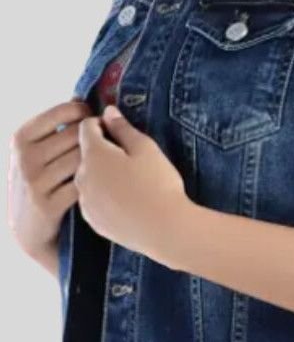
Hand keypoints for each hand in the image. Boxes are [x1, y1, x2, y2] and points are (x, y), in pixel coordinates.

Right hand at [8, 97, 94, 265]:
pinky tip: (102, 185)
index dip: (88, 115)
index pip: (66, 111)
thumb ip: (55, 126)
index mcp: (22, 137)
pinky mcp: (47, 204)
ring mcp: (34, 181)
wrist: (28, 229)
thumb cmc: (41, 181)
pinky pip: (84, 184)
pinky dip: (97, 184)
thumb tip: (79, 95)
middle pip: (79, 135)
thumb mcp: (37, 151)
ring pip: (83, 159)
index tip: (96, 124)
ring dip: (100, 162)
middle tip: (109, 147)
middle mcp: (25, 157)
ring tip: (109, 165)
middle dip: (98, 139)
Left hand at [75, 105, 189, 265]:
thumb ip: (123, 127)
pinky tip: (125, 200)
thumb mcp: (146, 148)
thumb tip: (108, 111)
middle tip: (128, 157)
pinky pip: (92, 199)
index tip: (119, 130)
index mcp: (93, 154)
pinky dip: (103, 195)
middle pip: (84, 153)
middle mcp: (81, 176)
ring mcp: (84, 200)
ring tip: (128, 181)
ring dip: (101, 173)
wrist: (165, 230)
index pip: (85, 127)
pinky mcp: (91, 219)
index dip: (101, 123)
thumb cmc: (158, 184)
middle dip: (101, 150)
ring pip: (88, 177)